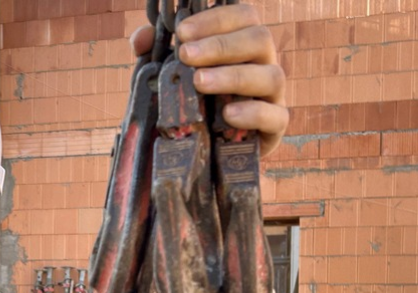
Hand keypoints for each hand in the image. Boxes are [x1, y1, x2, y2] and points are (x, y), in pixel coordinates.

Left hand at [130, 4, 288, 155]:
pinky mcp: (276, 127)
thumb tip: (141, 37)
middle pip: (259, 39)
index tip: (182, 32)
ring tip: (200, 82)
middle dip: (220, 45)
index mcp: (244, 43)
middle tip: (187, 55)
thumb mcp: (174, 75)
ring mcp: (273, 95)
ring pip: (271, 76)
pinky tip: (228, 115)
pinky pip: (276, 116)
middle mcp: (264, 63)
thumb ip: (157, 53)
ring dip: (233, 76)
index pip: (243, 16)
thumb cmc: (196, 102)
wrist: (211, 150)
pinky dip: (253, 113)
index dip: (215, 19)